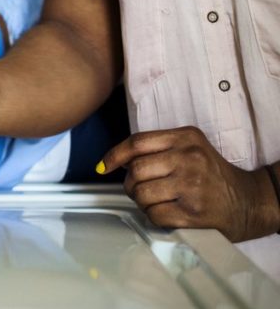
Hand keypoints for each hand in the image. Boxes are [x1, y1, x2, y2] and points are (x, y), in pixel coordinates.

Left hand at [101, 126, 278, 241]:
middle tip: (139, 189)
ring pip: (141, 194)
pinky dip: (153, 216)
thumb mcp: (191, 148)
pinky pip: (154, 214)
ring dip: (141, 202)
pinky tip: (166, 213)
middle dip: (130, 183)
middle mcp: (189, 158)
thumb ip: (158, 148)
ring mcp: (192, 185)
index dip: (114, 155)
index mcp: (186, 137)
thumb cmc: (213, 174)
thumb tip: (117, 161)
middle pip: (136, 170)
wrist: (250, 201)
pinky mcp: (194, 212)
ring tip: (156, 201)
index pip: (137, 142)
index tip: (103, 166)